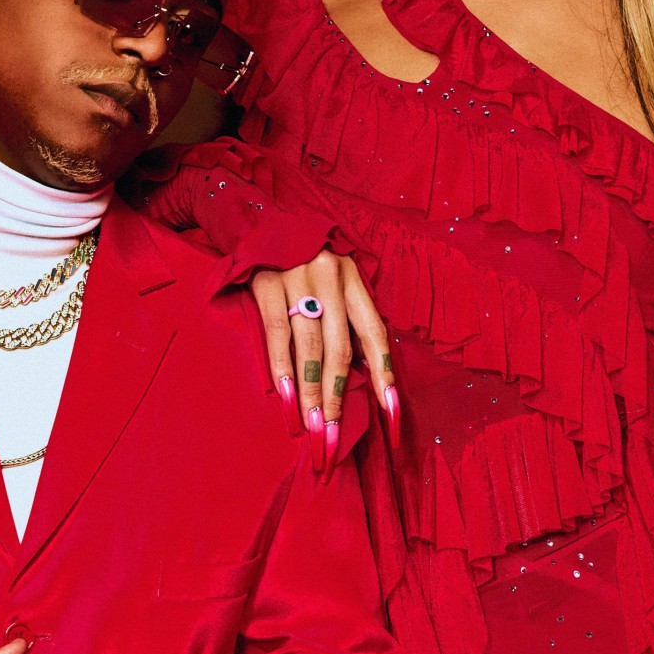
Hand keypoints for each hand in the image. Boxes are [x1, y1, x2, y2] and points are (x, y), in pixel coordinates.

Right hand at [249, 250, 396, 472]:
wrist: (261, 219)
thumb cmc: (305, 260)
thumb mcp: (336, 279)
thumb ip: (348, 318)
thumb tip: (368, 375)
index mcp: (354, 279)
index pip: (375, 335)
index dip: (385, 375)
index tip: (393, 414)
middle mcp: (331, 279)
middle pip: (341, 349)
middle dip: (338, 397)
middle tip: (334, 435)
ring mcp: (297, 280)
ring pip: (309, 348)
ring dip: (311, 392)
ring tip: (312, 427)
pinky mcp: (266, 284)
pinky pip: (276, 335)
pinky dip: (281, 370)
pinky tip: (286, 398)